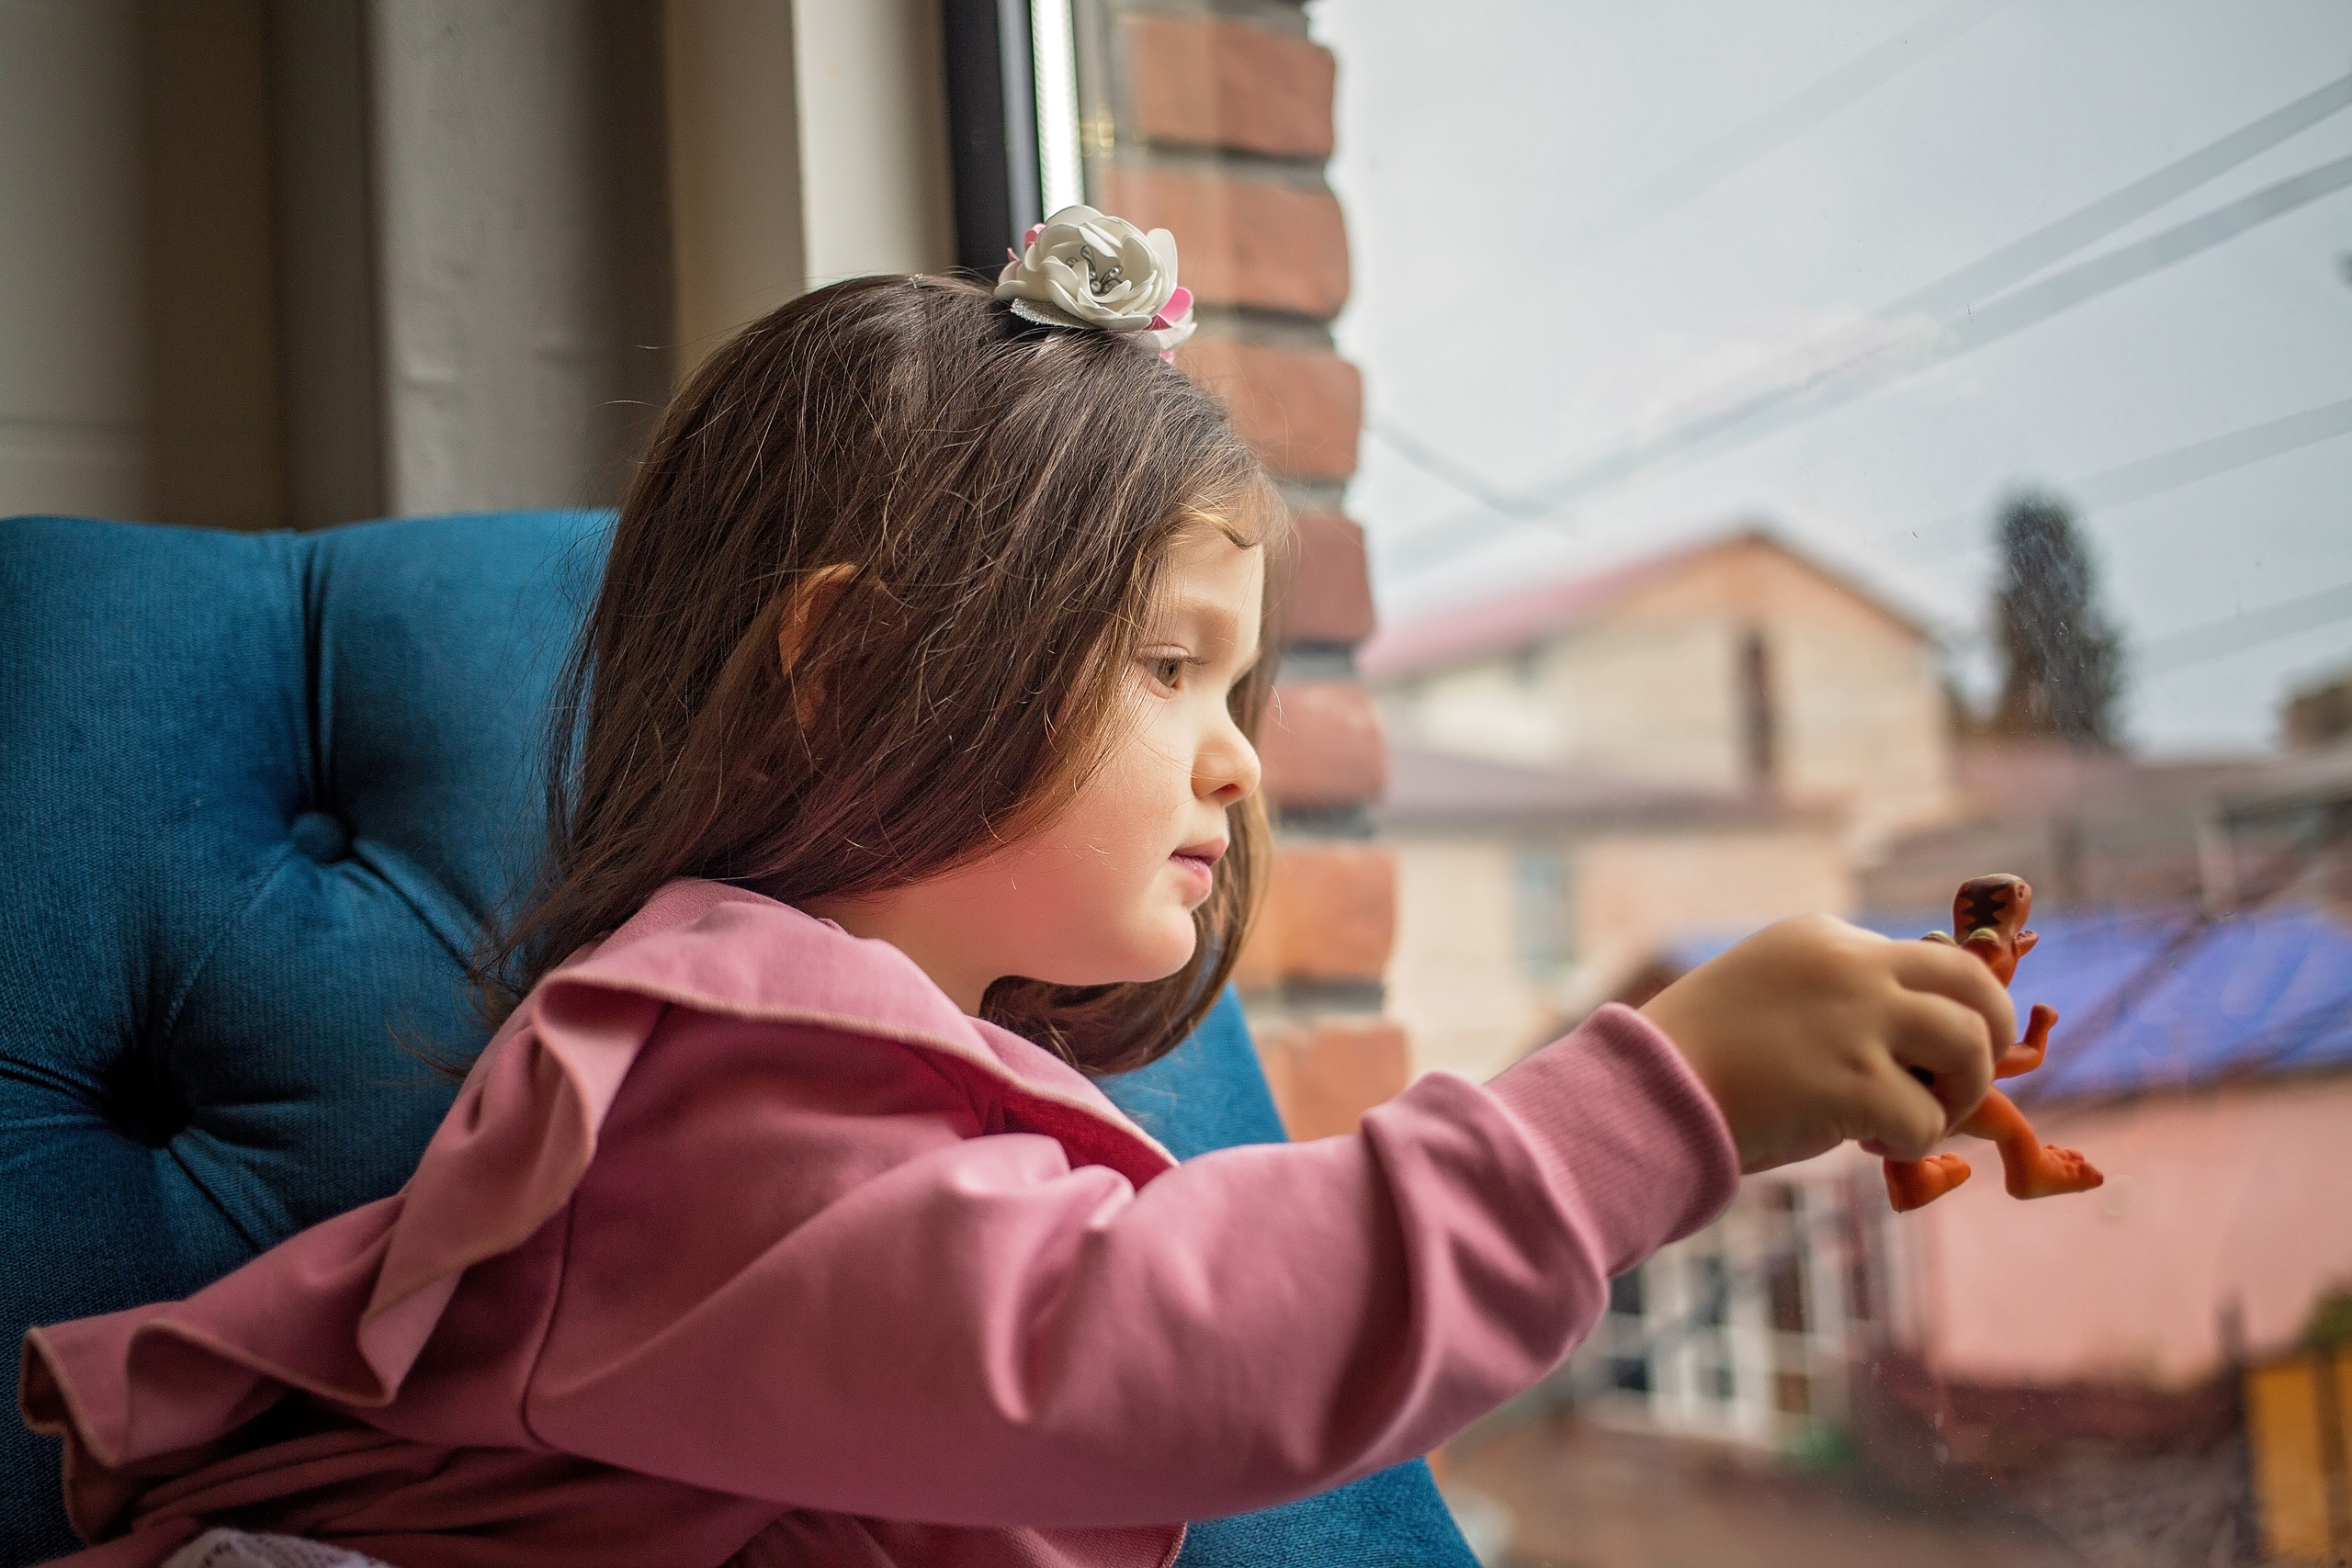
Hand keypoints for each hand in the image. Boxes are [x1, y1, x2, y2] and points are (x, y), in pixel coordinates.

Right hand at [1639, 914, 2011, 1174]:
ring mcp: (1858, 1021)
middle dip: (1990, 1034)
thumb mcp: (1770, 996)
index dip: (1941, 1011)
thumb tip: (1917, 1048)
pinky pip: (1928, 1121)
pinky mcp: (1857, 1083)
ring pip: (1971, 1046)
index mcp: (1825, 937)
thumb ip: (1837, 1001)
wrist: (1643, 1093)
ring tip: (1919, 1118)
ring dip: (1960, 1093)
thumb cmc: (1693, 1057)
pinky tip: (1868, 1147)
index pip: (1927, 959)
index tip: (1920, 1054)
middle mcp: (1852, 965)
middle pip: (1974, 982)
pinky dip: (1910, 1143)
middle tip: (1968, 1079)